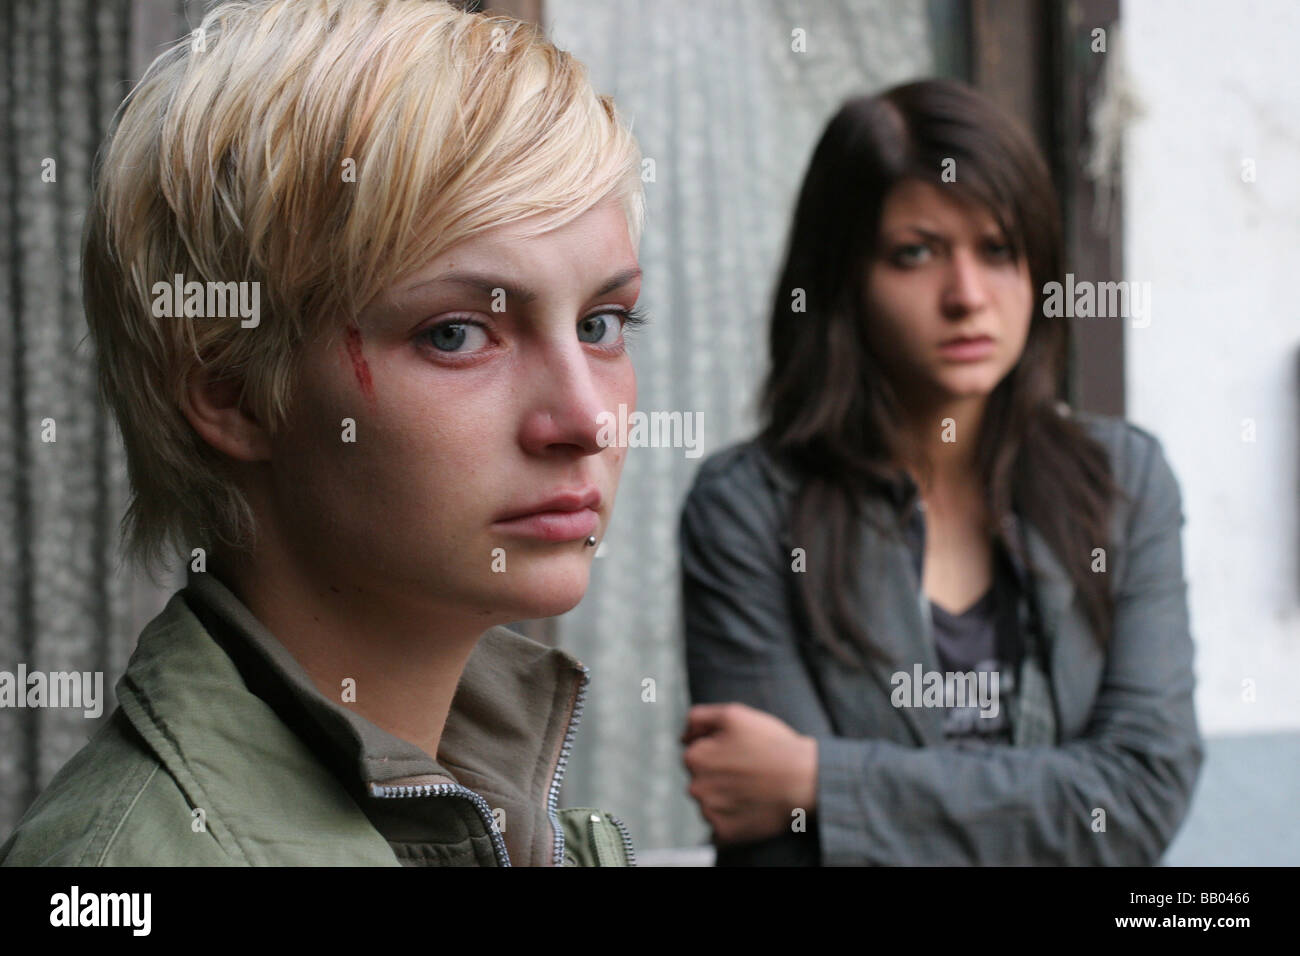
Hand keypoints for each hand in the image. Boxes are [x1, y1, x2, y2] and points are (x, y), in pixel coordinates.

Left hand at [681, 702, 817, 844]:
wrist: (804, 780)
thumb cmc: (771, 744)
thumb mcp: (733, 714)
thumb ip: (698, 718)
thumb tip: (682, 737)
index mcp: (694, 758)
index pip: (696, 753)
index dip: (720, 750)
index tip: (741, 752)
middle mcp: (696, 788)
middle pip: (702, 779)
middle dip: (720, 774)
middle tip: (750, 769)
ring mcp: (710, 813)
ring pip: (712, 802)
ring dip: (727, 796)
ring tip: (754, 788)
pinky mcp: (726, 833)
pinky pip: (723, 825)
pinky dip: (735, 818)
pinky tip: (753, 805)